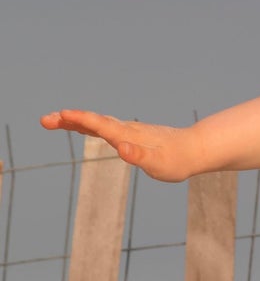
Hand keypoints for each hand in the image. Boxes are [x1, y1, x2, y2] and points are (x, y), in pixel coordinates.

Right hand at [40, 108, 197, 182]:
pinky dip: (87, 125)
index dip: (81, 120)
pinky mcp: (130, 135)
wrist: (195, 149)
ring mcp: (127, 130)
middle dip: (68, 120)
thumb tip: (121, 148)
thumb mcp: (160, 165)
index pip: (100, 125)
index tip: (61, 115)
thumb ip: (140, 157)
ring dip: (74, 121)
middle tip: (43, 120)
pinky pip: (103, 127)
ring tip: (52, 121)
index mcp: (129, 135)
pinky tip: (80, 126)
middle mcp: (125, 129)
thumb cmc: (177, 161)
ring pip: (96, 123)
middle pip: (93, 122)